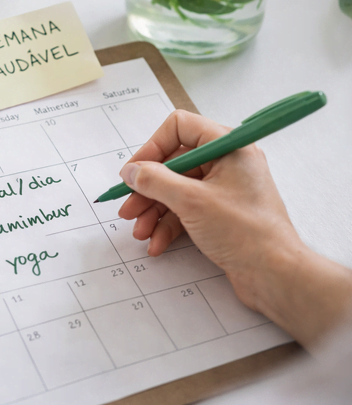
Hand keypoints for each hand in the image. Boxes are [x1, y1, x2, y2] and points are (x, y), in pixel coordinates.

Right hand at [116, 110, 299, 309]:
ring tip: (140, 231)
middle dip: (148, 189)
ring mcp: (225, 188)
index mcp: (228, 147)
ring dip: (154, 211)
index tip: (134, 172)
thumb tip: (130, 170)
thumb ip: (154, 181)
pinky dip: (169, 225)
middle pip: (174, 163)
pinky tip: (157, 243)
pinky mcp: (222, 212)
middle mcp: (228, 162)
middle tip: (128, 208)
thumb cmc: (245, 233)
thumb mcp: (191, 201)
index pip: (180, 128)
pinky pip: (187, 209)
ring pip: (177, 189)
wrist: (276, 275)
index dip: (152, 148)